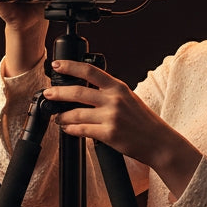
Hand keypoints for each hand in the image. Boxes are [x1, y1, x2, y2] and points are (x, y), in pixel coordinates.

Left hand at [44, 59, 200, 196]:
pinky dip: (71, 129)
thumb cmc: (143, 121)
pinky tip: (67, 128)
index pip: (90, 71)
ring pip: (76, 113)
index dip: (71, 66)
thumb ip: (109, 92)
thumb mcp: (129, 98)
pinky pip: (82, 130)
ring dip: (62, 116)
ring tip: (58, 117)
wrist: (159, 141)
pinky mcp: (108, 134)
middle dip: (58, 93)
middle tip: (48, 93)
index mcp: (118, 87)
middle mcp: (114, 99)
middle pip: (78, 92)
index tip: (57, 65)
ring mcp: (111, 117)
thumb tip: (85, 90)